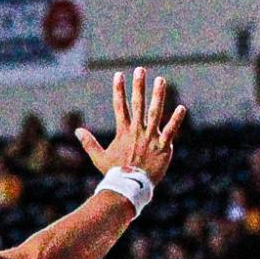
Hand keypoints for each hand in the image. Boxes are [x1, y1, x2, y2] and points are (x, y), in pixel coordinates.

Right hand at [75, 68, 186, 189]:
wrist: (128, 189)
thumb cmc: (114, 174)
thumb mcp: (99, 158)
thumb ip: (89, 143)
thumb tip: (77, 131)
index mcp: (123, 133)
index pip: (120, 107)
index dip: (119, 90)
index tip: (118, 75)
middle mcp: (137, 132)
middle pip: (137, 105)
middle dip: (138, 86)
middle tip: (140, 69)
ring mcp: (150, 138)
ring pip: (155, 113)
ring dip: (157, 96)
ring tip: (160, 80)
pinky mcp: (162, 147)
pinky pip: (170, 131)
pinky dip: (176, 120)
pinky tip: (181, 108)